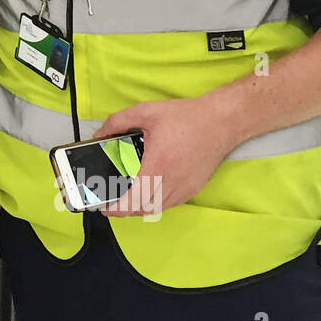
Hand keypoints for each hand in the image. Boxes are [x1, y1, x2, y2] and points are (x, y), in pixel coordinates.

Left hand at [92, 96, 243, 216]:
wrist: (221, 121)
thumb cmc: (186, 117)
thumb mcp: (145, 112)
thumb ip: (117, 122)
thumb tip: (99, 135)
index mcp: (159, 165)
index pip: (135, 198)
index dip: (117, 208)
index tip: (104, 207)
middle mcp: (173, 181)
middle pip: (144, 208)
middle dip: (124, 209)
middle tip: (110, 202)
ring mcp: (185, 188)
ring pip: (157, 208)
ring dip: (139, 207)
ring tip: (126, 197)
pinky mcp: (193, 189)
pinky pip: (170, 203)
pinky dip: (155, 202)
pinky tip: (148, 191)